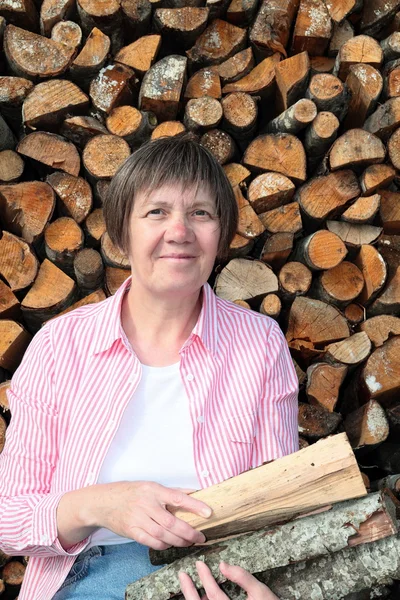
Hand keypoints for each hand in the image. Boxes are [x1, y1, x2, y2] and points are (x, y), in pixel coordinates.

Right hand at [91, 481, 210, 550]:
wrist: (104, 502)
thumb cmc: (131, 492)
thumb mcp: (151, 486)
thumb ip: (172, 491)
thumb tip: (195, 492)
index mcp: (154, 490)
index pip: (177, 497)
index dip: (194, 505)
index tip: (208, 512)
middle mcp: (146, 504)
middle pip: (171, 522)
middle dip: (189, 532)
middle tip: (200, 537)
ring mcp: (137, 518)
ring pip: (162, 534)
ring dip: (178, 540)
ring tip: (189, 542)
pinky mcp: (131, 530)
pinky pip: (150, 541)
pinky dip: (163, 544)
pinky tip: (170, 544)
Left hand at [179, 560, 278, 599]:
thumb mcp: (261, 592)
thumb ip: (242, 577)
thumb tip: (223, 564)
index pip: (214, 595)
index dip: (205, 578)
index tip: (199, 563)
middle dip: (188, 591)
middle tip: (182, 574)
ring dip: (193, 599)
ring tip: (188, 585)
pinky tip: (200, 596)